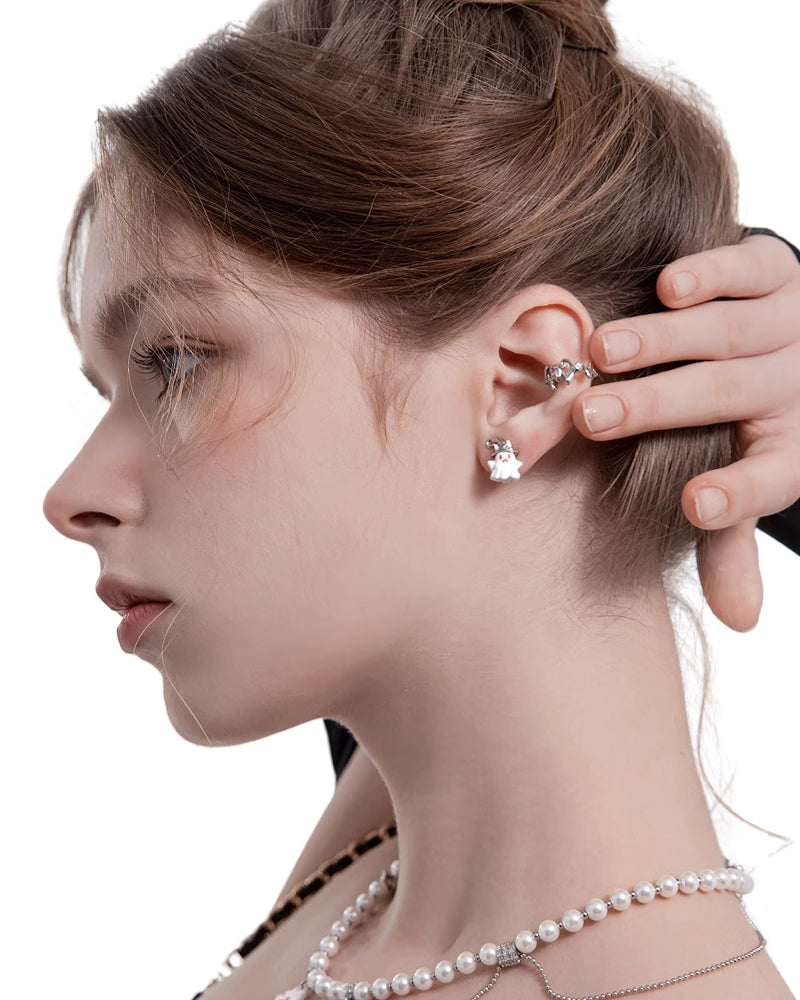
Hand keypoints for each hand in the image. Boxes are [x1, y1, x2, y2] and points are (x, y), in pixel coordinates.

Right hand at [572, 234, 799, 631]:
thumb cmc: (751, 418)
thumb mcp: (749, 475)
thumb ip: (732, 536)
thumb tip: (739, 620)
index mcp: (788, 447)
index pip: (769, 478)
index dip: (736, 495)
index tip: (692, 505)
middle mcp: (789, 386)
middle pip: (723, 397)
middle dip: (655, 407)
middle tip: (590, 417)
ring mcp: (787, 324)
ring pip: (726, 333)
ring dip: (661, 341)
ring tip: (602, 351)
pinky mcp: (778, 271)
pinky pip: (749, 270)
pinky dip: (711, 275)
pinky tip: (668, 288)